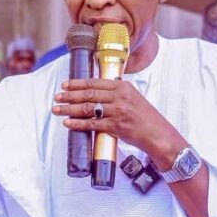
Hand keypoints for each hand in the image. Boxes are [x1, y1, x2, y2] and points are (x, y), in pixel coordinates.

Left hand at [52, 79, 184, 167]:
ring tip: (58, 110)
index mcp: (123, 87)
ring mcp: (118, 111)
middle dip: (69, 95)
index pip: (95, 83)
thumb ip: (117, 93)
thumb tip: (98, 91)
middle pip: (88, 94)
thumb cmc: (146, 118)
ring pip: (87, 108)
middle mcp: (120, 97)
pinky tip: (68, 123)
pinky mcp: (116, 126)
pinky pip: (92, 124)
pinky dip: (78, 124)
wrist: (158, 134)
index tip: (65, 85)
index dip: (77, 83)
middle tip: (57, 97)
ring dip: (69, 109)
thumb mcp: (133, 98)